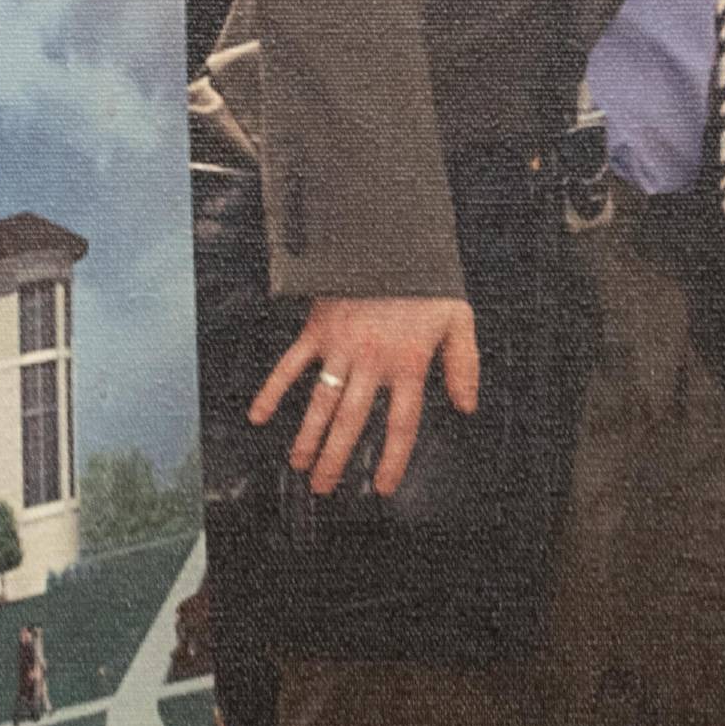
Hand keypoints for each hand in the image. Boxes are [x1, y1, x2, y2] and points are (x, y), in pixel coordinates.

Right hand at [251, 294, 478, 500]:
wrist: (389, 238)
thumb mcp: (458, 319)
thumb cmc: (425, 281)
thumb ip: (464, 365)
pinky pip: (290, 365)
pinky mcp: (318, 331)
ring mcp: (341, 348)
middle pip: (352, 422)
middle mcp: (372, 363)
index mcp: (408, 365)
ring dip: (307, 436)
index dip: (392, 460)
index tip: (382, 487)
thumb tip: (467, 407)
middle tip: (324, 487)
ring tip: (299, 465)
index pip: (401, 424)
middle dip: (336, 458)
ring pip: (321, 402)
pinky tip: (258, 416)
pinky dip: (272, 390)